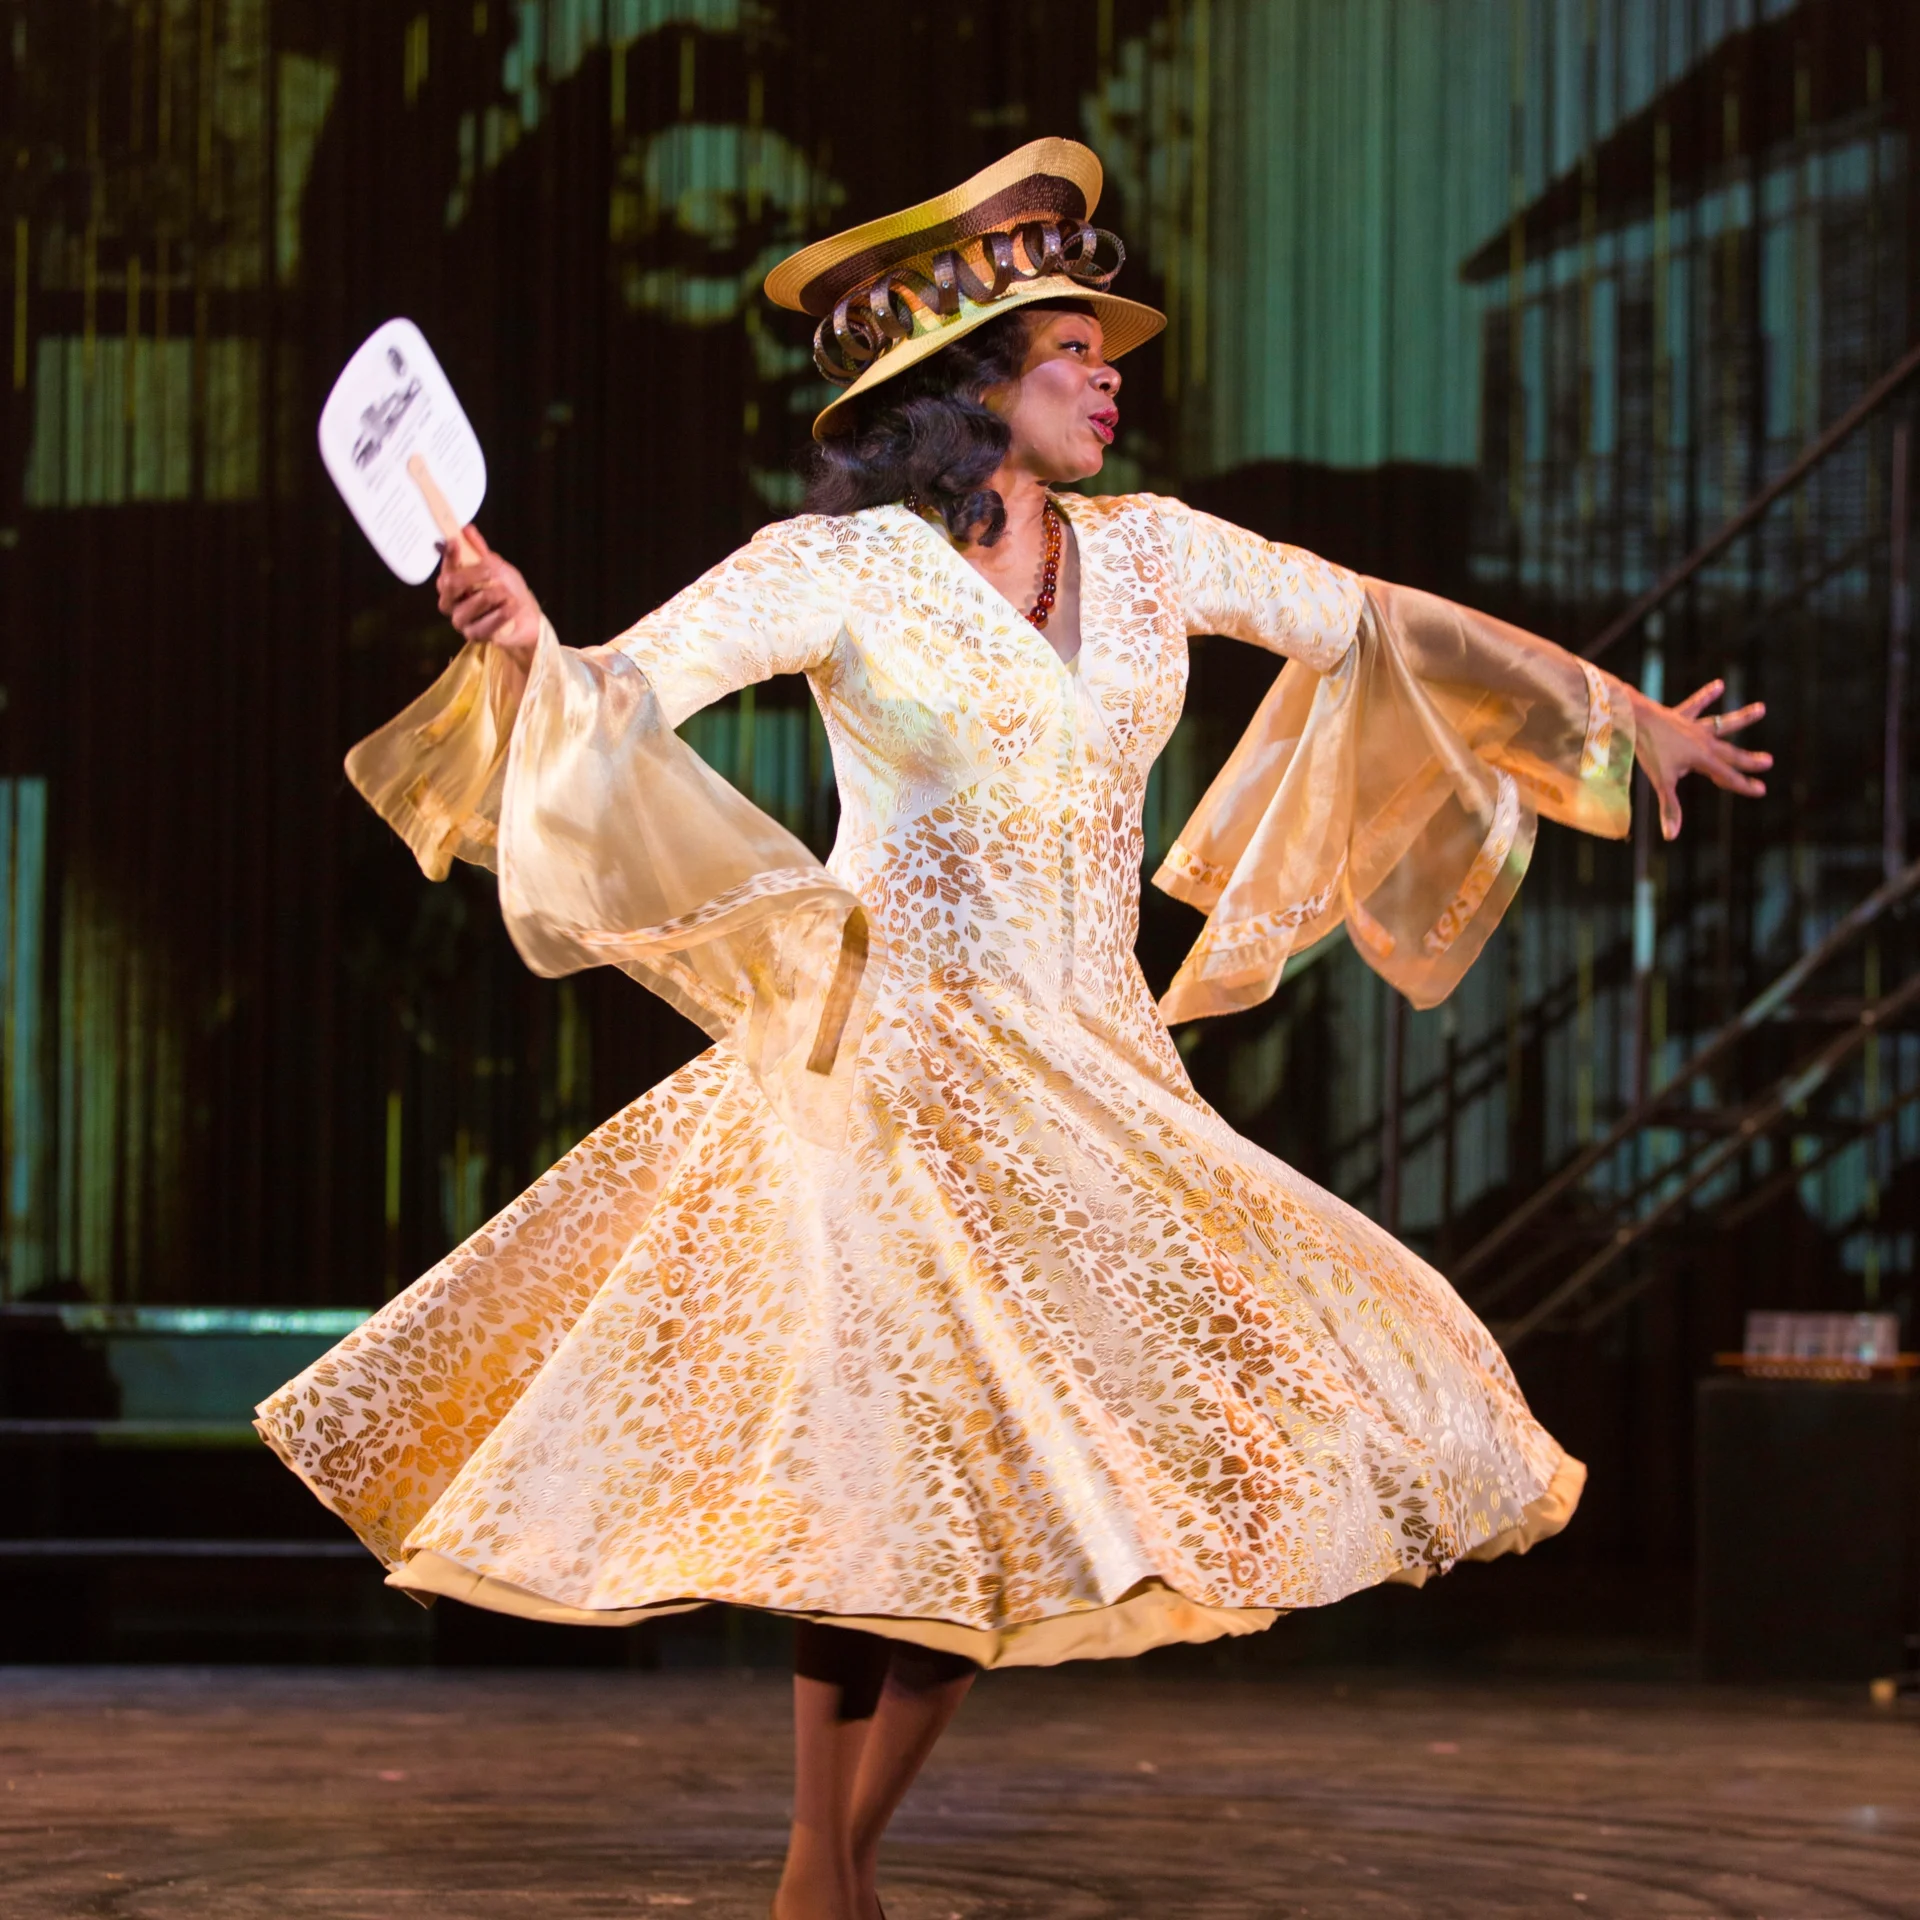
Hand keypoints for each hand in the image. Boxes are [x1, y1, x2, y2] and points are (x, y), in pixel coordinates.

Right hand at [435, 524, 541, 675]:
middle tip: (492, 572)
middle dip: (473, 575)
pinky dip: (501, 614)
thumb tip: (467, 529)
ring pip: (469, 605)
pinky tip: (511, 607)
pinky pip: (485, 625)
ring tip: (507, 593)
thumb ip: (481, 551)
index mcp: (453, 584)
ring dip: (493, 596)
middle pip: (449, 586)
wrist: (528, 618)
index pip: (445, 567)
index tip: (455, 542)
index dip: (449, 555)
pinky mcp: (476, 636)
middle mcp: (452, 603)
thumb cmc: (509, 591)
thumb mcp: (498, 567)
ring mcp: (462, 621)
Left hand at [1630, 677, 1770, 839]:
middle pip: (1731, 753)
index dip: (1744, 785)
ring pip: (1722, 723)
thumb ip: (1670, 808)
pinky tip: (1719, 685)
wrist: (1635, 720)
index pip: (1727, 776)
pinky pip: (1696, 705)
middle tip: (1769, 761)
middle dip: (1749, 760)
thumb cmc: (1648, 751)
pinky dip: (1706, 695)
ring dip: (1742, 717)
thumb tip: (1672, 836)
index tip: (1761, 790)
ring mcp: (1693, 727)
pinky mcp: (1680, 715)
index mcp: (1703, 759)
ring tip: (1761, 708)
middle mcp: (1703, 742)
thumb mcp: (1661, 782)